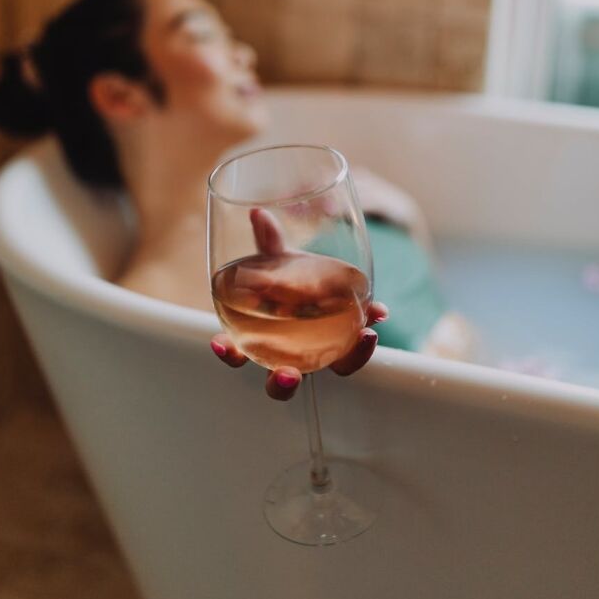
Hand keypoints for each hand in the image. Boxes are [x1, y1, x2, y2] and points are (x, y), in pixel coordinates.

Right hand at [211, 208, 387, 400]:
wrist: (322, 280)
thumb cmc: (293, 276)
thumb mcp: (280, 260)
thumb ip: (269, 242)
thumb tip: (258, 213)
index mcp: (264, 335)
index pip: (238, 353)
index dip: (228, 353)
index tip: (220, 343)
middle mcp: (291, 352)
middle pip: (281, 382)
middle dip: (281, 384)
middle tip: (286, 375)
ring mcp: (324, 351)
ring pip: (334, 369)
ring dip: (350, 359)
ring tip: (362, 339)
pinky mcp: (350, 342)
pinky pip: (359, 345)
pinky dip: (368, 333)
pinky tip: (379, 313)